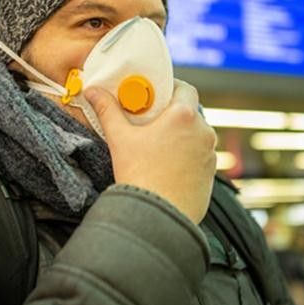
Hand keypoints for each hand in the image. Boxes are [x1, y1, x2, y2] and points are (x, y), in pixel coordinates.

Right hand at [85, 80, 216, 223]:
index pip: (185, 89)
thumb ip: (108, 110)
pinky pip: (200, 158)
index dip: (172, 87)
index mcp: (184, 116)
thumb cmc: (140, 175)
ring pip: (196, 136)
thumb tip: (93, 91)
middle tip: (151, 120)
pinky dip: (188, 157)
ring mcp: (210, 155)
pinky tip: (168, 166)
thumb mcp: (120, 138)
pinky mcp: (210, 176)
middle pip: (191, 113)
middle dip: (173, 114)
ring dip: (181, 136)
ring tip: (158, 146)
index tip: (156, 93)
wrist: (157, 217)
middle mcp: (204, 133)